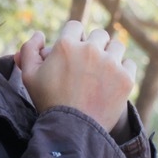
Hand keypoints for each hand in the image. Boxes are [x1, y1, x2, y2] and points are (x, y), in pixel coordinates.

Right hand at [15, 21, 135, 132]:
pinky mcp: (125, 78)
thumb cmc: (48, 103)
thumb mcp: (29, 77)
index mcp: (66, 45)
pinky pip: (129, 64)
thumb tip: (39, 35)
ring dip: (111, 54)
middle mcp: (90, 50)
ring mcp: (110, 63)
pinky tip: (113, 81)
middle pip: (99, 34)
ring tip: (103, 70)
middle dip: (94, 45)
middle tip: (89, 63)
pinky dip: (123, 70)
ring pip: (116, 46)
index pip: (75, 26)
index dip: (73, 38)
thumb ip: (28, 50)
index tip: (74, 53)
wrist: (72, 131)